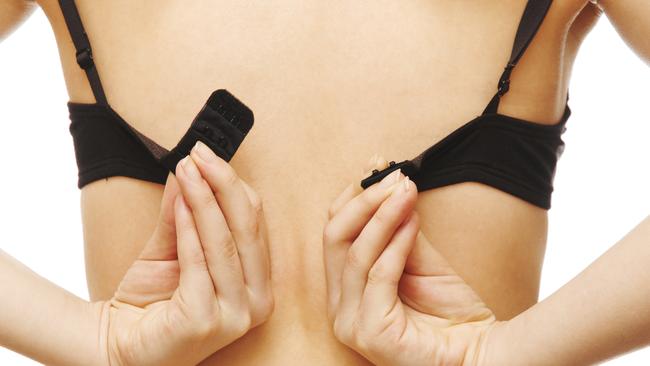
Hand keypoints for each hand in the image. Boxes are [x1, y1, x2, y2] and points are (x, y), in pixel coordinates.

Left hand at [103, 142, 272, 365]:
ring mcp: (236, 315)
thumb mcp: (173, 248)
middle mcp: (258, 301)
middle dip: (223, 184)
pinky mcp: (207, 321)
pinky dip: (190, 228)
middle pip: (247, 228)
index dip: (233, 185)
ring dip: (205, 200)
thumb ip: (183, 213)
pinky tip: (181, 201)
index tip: (207, 155)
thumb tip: (188, 168)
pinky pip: (200, 262)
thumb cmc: (151, 302)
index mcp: (259, 283)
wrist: (118, 346)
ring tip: (186, 169)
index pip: (255, 224)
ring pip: (226, 242)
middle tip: (200, 153)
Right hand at [323, 156, 496, 365]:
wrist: (481, 351)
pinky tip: (414, 221)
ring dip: (382, 215)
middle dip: (364, 199)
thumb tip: (391, 183)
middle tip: (394, 176)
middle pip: (334, 237)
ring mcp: (351, 323)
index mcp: (345, 287)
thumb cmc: (452, 311)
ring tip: (407, 190)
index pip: (334, 232)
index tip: (379, 165)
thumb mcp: (419, 257)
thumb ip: (400, 227)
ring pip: (354, 252)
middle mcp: (340, 306)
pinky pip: (378, 274)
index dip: (353, 195)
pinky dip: (396, 243)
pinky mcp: (370, 333)